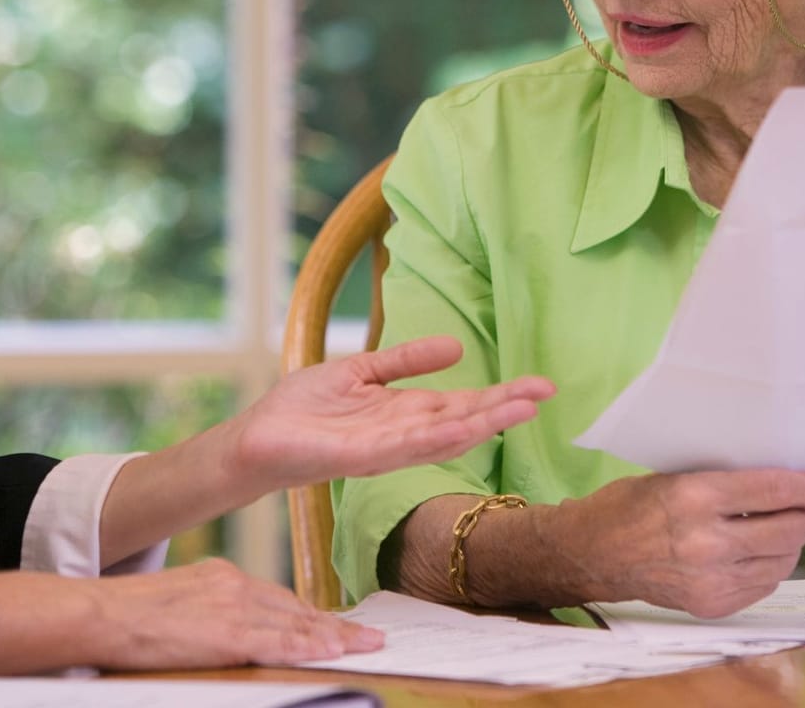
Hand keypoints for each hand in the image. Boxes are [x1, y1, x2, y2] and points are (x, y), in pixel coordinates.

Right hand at [0, 561, 381, 672]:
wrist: (100, 612)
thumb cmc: (127, 615)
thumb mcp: (176, 602)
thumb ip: (208, 611)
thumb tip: (224, 631)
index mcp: (220, 576)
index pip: (277, 598)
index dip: (311, 615)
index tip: (336, 625)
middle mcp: (233, 585)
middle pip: (295, 608)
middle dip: (333, 625)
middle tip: (367, 636)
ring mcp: (233, 607)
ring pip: (296, 624)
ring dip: (335, 637)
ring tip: (366, 646)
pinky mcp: (228, 632)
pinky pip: (279, 641)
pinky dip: (310, 645)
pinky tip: (334, 650)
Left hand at [226, 336, 555, 492]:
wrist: (258, 437)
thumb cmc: (304, 408)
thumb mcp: (361, 370)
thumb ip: (406, 360)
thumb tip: (457, 346)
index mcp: (407, 413)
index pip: (464, 404)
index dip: (502, 395)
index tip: (540, 385)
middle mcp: (405, 435)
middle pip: (465, 421)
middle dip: (505, 407)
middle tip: (546, 392)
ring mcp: (387, 450)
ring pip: (445, 437)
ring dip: (483, 423)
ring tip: (521, 408)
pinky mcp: (361, 457)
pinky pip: (404, 447)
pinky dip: (436, 438)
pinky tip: (463, 428)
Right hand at [556, 469, 804, 617]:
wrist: (593, 553)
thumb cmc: (630, 504)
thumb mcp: (675, 477)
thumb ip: (725, 483)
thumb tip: (780, 485)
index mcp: (695, 498)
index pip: (772, 491)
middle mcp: (707, 542)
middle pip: (786, 529)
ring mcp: (710, 579)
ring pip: (781, 561)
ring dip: (794, 543)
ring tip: (793, 528)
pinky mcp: (710, 604)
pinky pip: (762, 585)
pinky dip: (772, 567)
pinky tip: (765, 553)